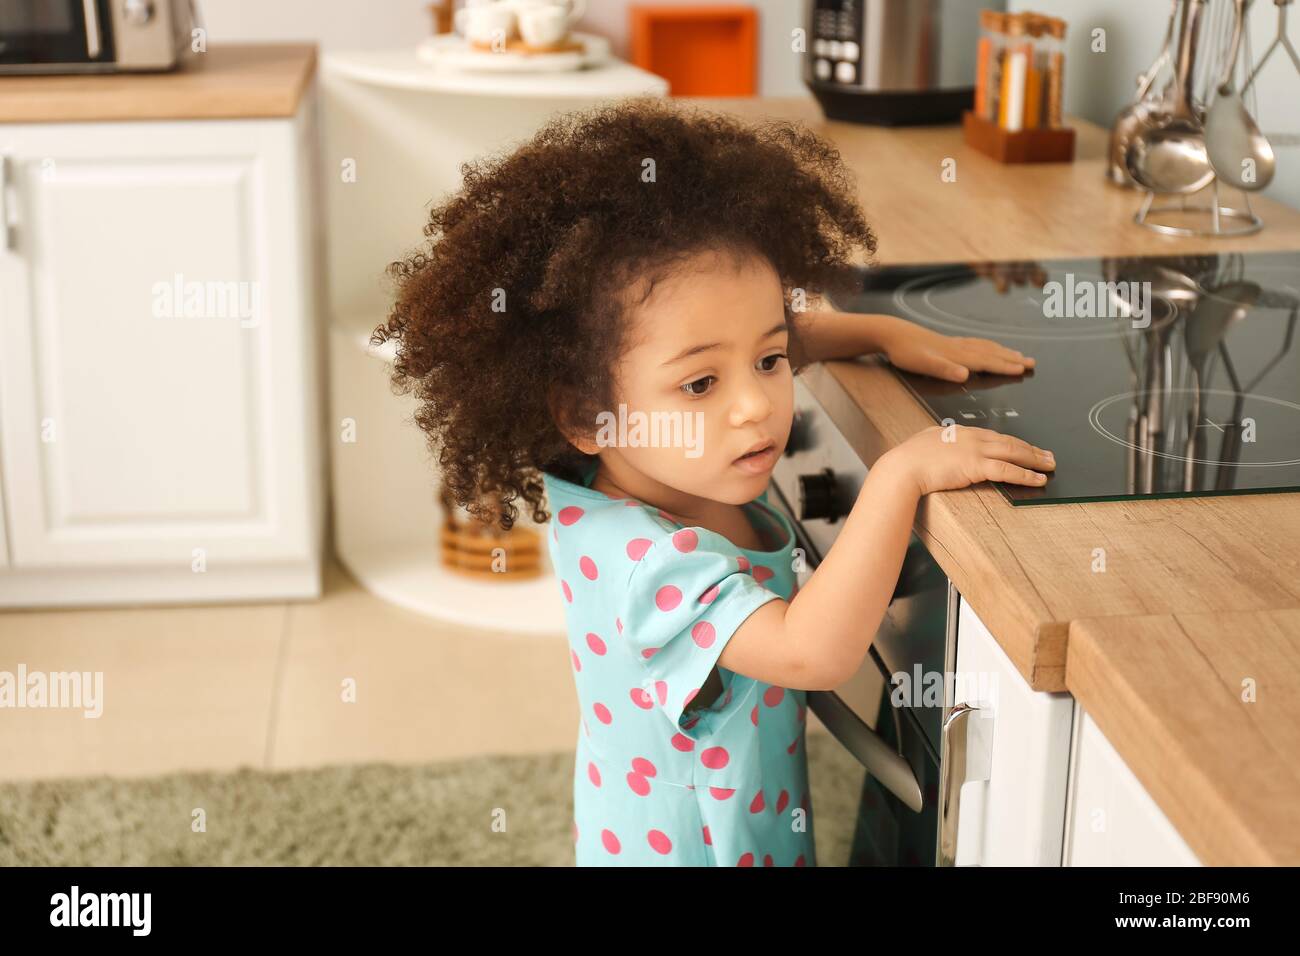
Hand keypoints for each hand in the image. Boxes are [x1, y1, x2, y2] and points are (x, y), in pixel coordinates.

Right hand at [879, 424, 1054, 496]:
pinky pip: (1008, 470)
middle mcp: (971, 437)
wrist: (903, 467)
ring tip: (1050, 465)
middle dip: (1031, 448)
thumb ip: (936, 441)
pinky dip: (1026, 474)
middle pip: (1009, 441)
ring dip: (1035, 459)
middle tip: (1047, 454)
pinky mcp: (976, 465)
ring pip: (1014, 452)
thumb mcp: (924, 443)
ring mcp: (975, 450)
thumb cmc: (907, 460)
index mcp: (959, 431)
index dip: (1012, 441)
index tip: (1024, 446)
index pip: (993, 436)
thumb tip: (937, 443)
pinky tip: (1038, 479)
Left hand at [880, 319, 1034, 382]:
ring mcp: (954, 344)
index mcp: (957, 356)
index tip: (1024, 369)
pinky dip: (987, 346)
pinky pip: (975, 344)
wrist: (892, 333)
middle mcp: (960, 348)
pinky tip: (988, 347)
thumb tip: (965, 374)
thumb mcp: (923, 364)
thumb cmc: (906, 352)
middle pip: (991, 354)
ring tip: (1018, 354)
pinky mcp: (947, 342)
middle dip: (1012, 359)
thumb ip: (944, 370)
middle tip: (1032, 363)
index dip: (1006, 366)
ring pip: (985, 348)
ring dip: (1003, 352)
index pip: (987, 362)